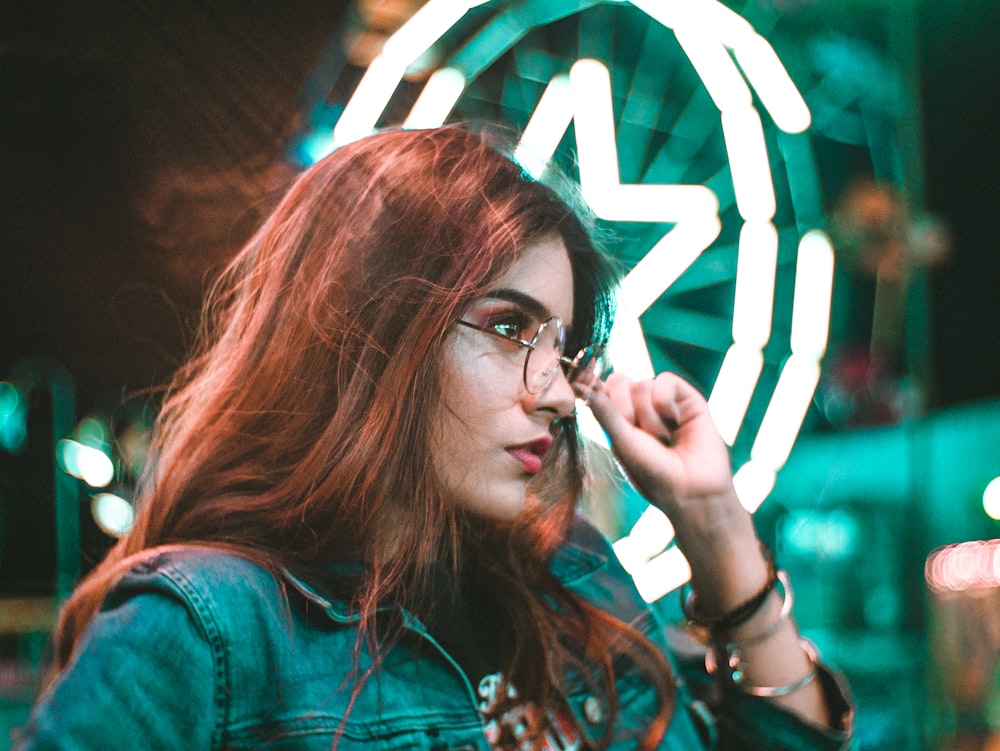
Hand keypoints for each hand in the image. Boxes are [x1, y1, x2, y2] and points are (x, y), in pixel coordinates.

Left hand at [582, 372, 732, 516]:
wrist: (693, 489)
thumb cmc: (653, 473)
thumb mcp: (621, 441)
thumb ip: (603, 410)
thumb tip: (579, 383)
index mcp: (617, 419)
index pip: (599, 388)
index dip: (597, 392)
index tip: (596, 401)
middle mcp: (639, 407)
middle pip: (619, 381)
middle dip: (625, 409)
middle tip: (640, 436)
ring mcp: (662, 400)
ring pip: (642, 384)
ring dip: (650, 416)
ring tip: (664, 438)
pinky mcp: (686, 397)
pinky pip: (665, 380)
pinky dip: (666, 402)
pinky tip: (676, 422)